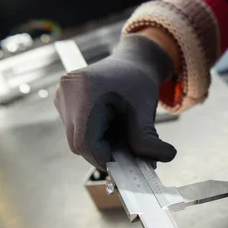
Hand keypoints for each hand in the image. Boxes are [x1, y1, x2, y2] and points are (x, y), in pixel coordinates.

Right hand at [54, 34, 175, 168]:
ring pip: (76, 139)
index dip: (104, 159)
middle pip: (78, 143)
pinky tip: (110, 126)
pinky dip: (93, 136)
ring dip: (99, 145)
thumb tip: (166, 158)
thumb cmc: (139, 83)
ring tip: (121, 136)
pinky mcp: (62, 101)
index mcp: (85, 91)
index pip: (86, 141)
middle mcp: (67, 92)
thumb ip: (149, 139)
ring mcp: (62, 96)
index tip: (124, 165)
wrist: (132, 61)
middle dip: (103, 154)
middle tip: (127, 155)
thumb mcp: (145, 112)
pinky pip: (75, 130)